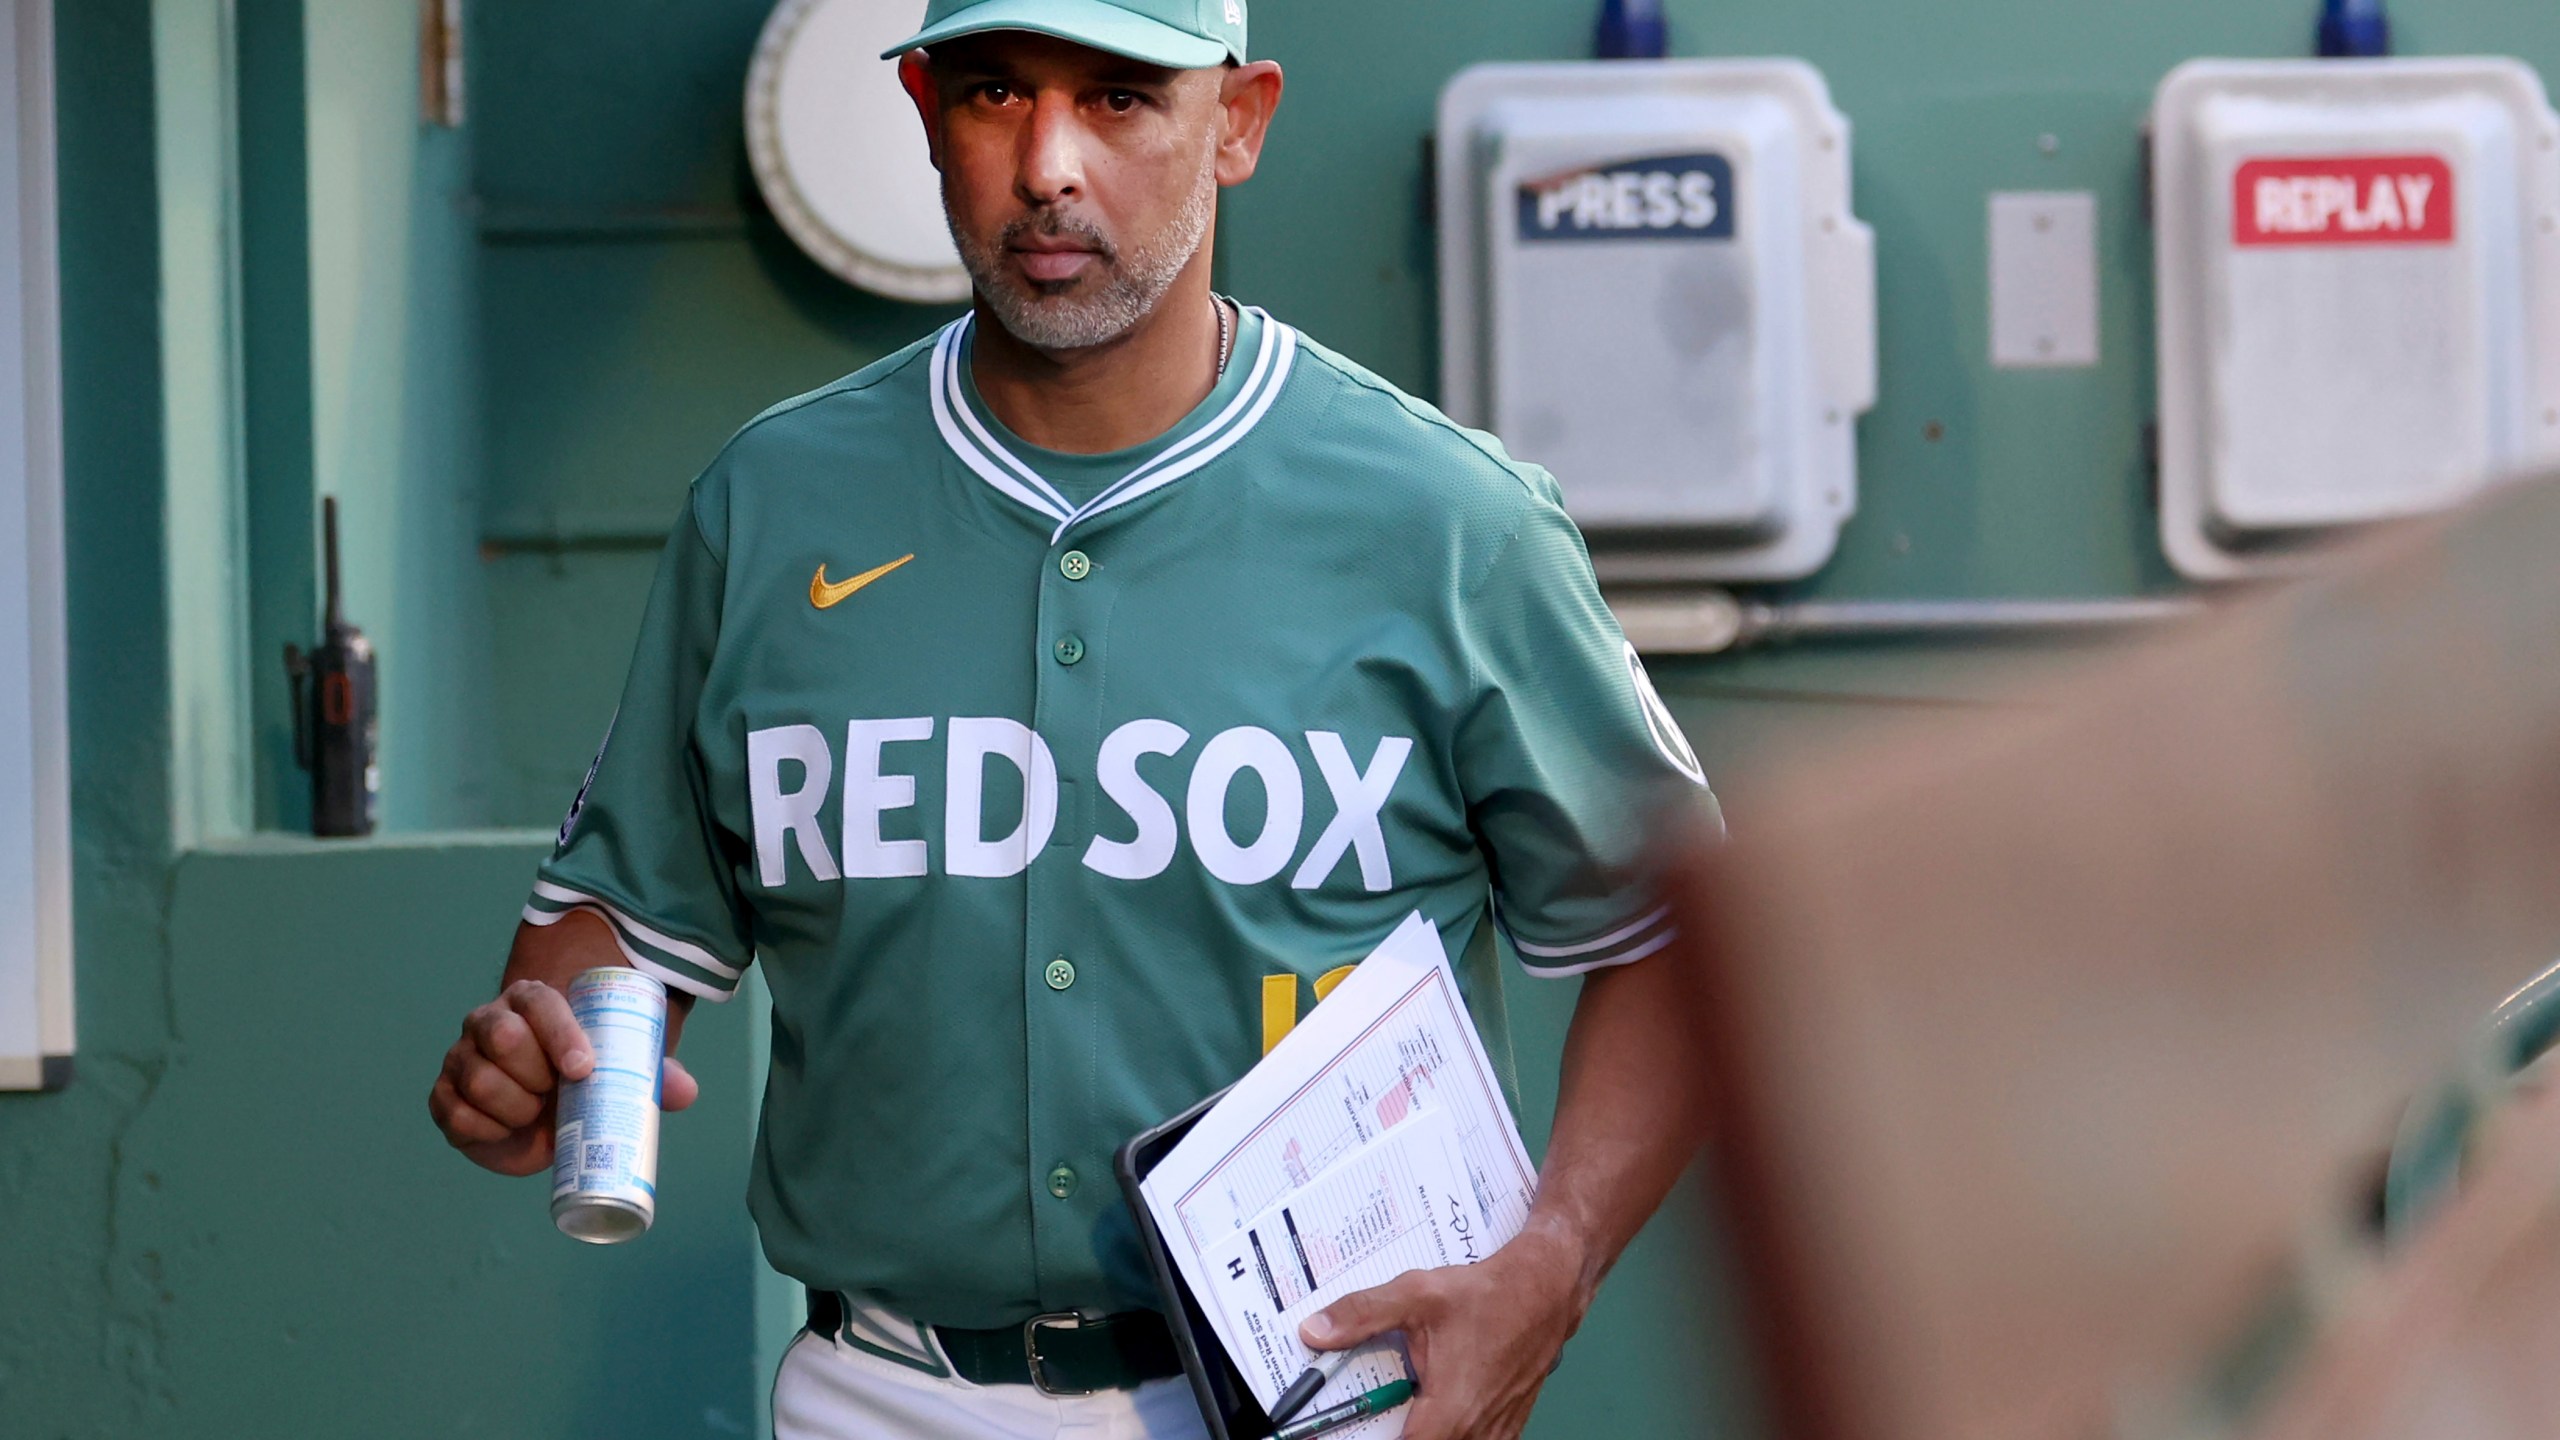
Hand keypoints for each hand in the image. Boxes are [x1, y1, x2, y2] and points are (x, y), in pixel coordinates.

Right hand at [428, 976, 698, 1175]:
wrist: (542, 1117)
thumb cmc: (579, 1080)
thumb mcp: (615, 1073)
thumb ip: (649, 1075)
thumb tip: (686, 1091)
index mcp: (531, 1002)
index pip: (539, 1003)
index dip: (560, 1035)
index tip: (583, 1069)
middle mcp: (488, 1022)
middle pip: (502, 1036)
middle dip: (535, 1074)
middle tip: (556, 1093)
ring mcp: (460, 1058)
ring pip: (480, 1080)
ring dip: (515, 1108)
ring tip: (534, 1112)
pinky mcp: (443, 1098)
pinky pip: (457, 1115)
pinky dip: (489, 1130)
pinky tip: (509, 1129)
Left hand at [1298, 1219, 1590, 1439]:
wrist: (1547, 1290)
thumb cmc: (1489, 1294)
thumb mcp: (1418, 1294)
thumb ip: (1363, 1314)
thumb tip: (1315, 1331)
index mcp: (1450, 1411)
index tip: (1333, 1436)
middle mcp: (1475, 1431)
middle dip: (1393, 1434)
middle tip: (1369, 1416)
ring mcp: (1495, 1433)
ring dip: (1423, 1433)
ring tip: (1398, 1413)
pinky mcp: (1506, 1427)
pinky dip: (1448, 1433)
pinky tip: (1431, 1411)